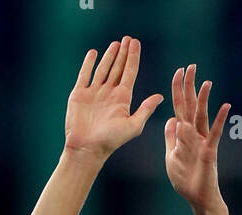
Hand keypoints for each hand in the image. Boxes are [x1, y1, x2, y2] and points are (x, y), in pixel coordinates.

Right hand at [64, 37, 162, 160]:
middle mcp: (109, 94)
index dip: (133, 57)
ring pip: (103, 69)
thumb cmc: (111, 141)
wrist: (87, 148)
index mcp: (122, 99)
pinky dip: (89, 63)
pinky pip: (85, 74)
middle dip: (123, 53)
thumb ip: (145, 109)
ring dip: (109, 56)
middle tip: (128, 38)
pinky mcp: (80, 94)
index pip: (129, 73)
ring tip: (116, 44)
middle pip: (118, 68)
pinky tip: (94, 53)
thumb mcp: (133, 125)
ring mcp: (94, 93)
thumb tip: (161, 96)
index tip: (136, 43)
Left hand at [164, 64, 229, 211]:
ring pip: (202, 116)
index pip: (180, 107)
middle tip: (191, 66)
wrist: (197, 198)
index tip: (178, 72)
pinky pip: (215, 133)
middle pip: (191, 106)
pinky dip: (219, 120)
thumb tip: (171, 119)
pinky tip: (226, 106)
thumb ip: (171, 138)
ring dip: (203, 99)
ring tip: (206, 82)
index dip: (178, 90)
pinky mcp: (209, 151)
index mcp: (184, 134)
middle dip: (189, 87)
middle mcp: (194, 134)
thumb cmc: (185, 180)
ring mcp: (202, 142)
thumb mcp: (172, 155)